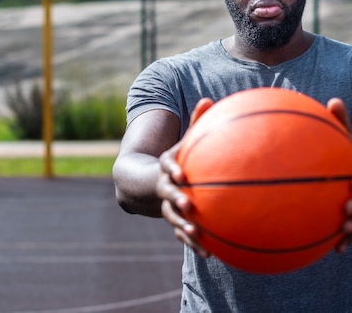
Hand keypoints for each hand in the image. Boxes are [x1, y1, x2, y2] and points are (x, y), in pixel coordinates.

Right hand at [156, 98, 213, 257]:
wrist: (143, 182)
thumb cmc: (174, 159)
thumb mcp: (181, 141)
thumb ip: (195, 122)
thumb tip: (208, 99)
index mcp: (165, 167)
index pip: (166, 167)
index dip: (173, 170)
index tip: (182, 174)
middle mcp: (163, 187)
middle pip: (167, 194)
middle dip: (176, 200)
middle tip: (187, 204)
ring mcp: (165, 205)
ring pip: (172, 217)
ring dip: (183, 226)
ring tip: (196, 232)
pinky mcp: (173, 220)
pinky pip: (182, 233)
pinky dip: (193, 242)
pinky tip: (208, 253)